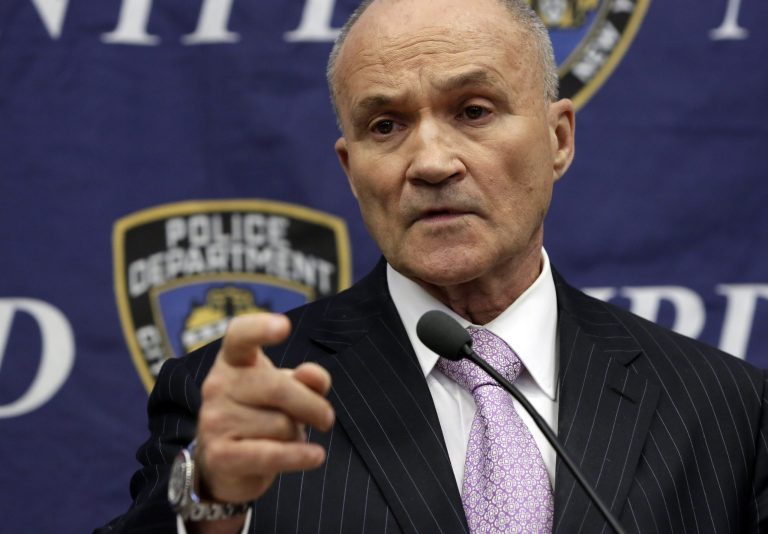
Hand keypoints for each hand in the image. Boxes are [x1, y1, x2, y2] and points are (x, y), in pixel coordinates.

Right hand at [194, 313, 334, 504]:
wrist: (226, 463)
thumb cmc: (262, 415)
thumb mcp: (288, 391)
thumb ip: (307, 379)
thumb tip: (311, 376)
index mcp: (233, 360)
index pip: (241, 335)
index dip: (261, 328)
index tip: (284, 326)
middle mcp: (217, 385)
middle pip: (279, 388)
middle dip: (312, 406)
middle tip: (326, 419)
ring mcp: (215, 420)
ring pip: (281, 425)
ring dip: (296, 435)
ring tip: (286, 438)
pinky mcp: (219, 455)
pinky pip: (271, 454)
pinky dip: (299, 456)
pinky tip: (315, 456)